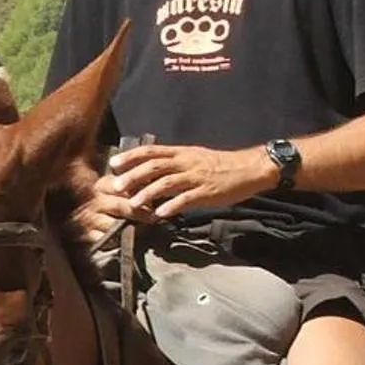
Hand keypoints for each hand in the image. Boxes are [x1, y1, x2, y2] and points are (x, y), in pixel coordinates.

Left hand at [107, 143, 272, 221]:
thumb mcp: (195, 157)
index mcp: (182, 152)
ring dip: (148, 193)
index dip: (131, 156)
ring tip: (133, 204)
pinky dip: (171, 206)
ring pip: (167, 182)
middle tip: (116, 187)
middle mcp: (187, 162)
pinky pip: (186, 199)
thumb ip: (175, 163)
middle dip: (134, 176)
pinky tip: (159, 214)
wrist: (250, 169)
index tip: (114, 163)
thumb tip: (152, 171)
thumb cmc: (221, 165)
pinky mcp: (207, 192)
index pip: (152, 150)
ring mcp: (197, 177)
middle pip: (155, 166)